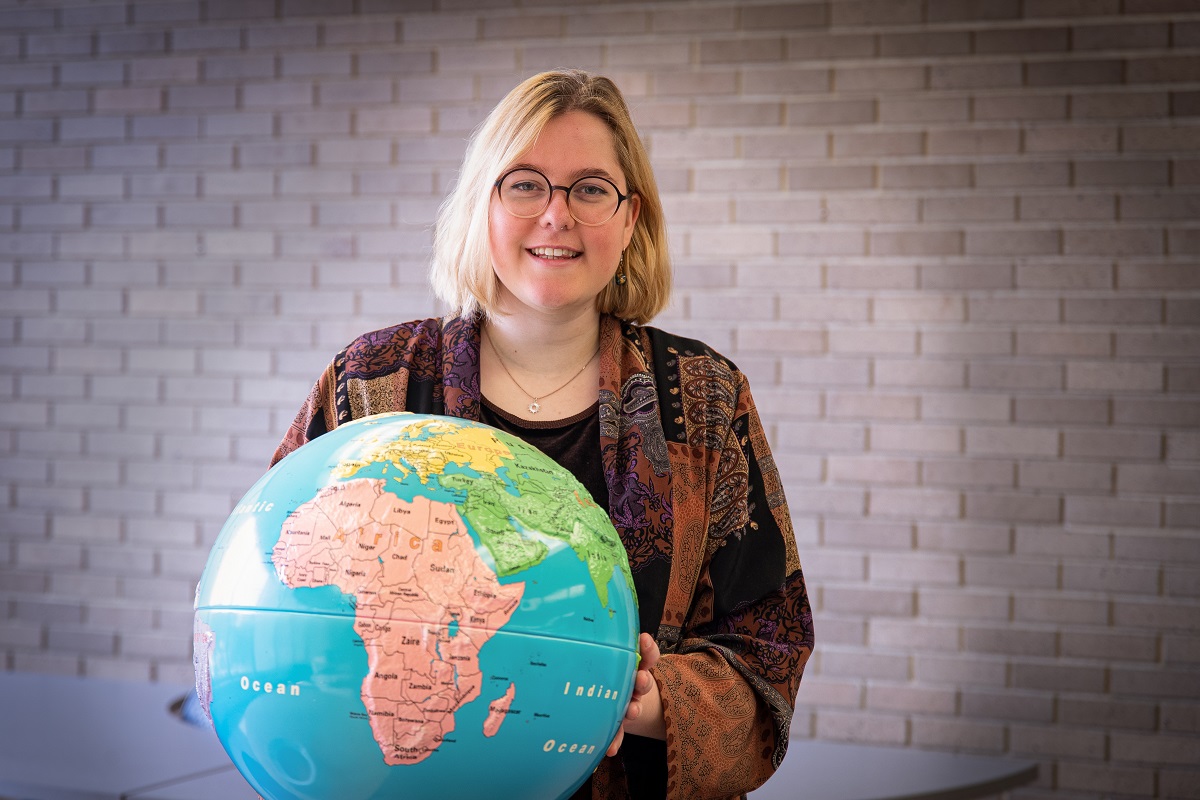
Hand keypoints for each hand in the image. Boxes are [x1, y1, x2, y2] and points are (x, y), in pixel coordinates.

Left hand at [606, 632, 664, 756]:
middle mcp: (632, 684)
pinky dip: (615, 739)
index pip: (645, 654)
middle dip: (643, 681)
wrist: (599, 694)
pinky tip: (611, 748)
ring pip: (635, 706)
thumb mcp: (600, 658)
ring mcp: (627, 703)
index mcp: (631, 664)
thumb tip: (573, 633)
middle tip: (641, 679)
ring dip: (634, 709)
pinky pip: (619, 732)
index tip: (644, 640)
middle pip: (642, 681)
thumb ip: (596, 649)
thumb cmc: (600, 670)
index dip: (647, 648)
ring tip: (631, 711)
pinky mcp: (618, 722)